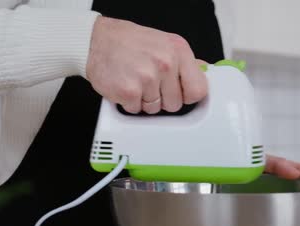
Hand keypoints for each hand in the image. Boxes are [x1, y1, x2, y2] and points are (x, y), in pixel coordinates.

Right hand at [86, 16, 207, 113]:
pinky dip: (129, 103)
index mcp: (178, 51)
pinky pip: (136, 110)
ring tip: (135, 81)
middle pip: (176, 104)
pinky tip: (125, 85)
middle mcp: (165, 63)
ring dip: (144, 101)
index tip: (179, 93)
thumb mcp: (163, 43)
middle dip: (162, 98)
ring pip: (155, 109)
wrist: (96, 40)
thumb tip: (204, 71)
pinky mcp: (129, 91)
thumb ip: (184, 61)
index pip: (199, 90)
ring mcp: (147, 77)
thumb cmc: (129, 42)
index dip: (187, 95)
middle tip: (149, 83)